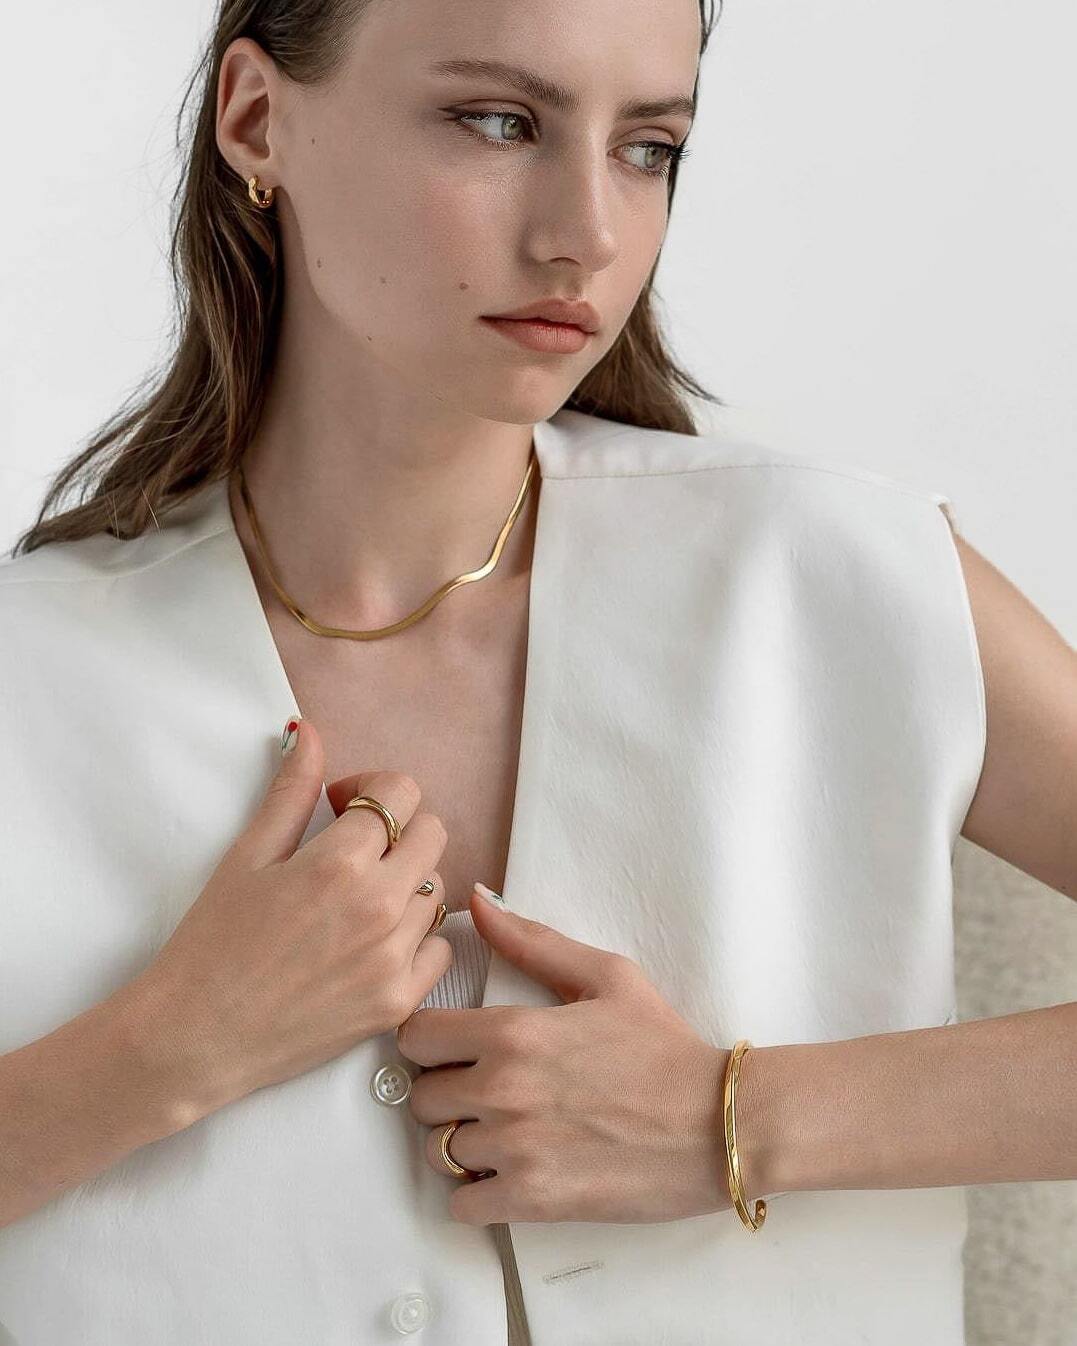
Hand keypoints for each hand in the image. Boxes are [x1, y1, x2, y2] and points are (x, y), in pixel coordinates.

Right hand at [132, 717, 454, 1116]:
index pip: (402, 791)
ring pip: (437, 891)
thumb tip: (308, 732)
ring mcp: (394, 958)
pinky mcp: (398, 1002)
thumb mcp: (246, 857)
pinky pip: (440, 949)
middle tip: (355, 848)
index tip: (341, 806)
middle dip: (398, 828)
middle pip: (433, 834)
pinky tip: (374, 942)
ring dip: (406, 883)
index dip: (372, 788)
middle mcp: (379, 907)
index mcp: (340, 862)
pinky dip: (417, 939)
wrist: (195, 1038)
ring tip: (357, 899)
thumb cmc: (211, 944)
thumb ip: (290, 791)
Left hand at [395, 886, 733, 1226]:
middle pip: (419, 1098)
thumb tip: (478, 900)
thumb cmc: (664, 1046)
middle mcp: (502, 1088)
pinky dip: (477, 1196)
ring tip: (504, 1135)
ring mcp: (515, 1149)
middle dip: (445, 1095)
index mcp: (512, 1031)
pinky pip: (462, 1206)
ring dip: (463, 1146)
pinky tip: (511, 1175)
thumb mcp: (606, 976)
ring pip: (438, 1152)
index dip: (430, 1042)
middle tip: (484, 1095)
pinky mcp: (533, 1201)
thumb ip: (532, 939)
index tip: (456, 1050)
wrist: (721, 1122)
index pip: (414, 1036)